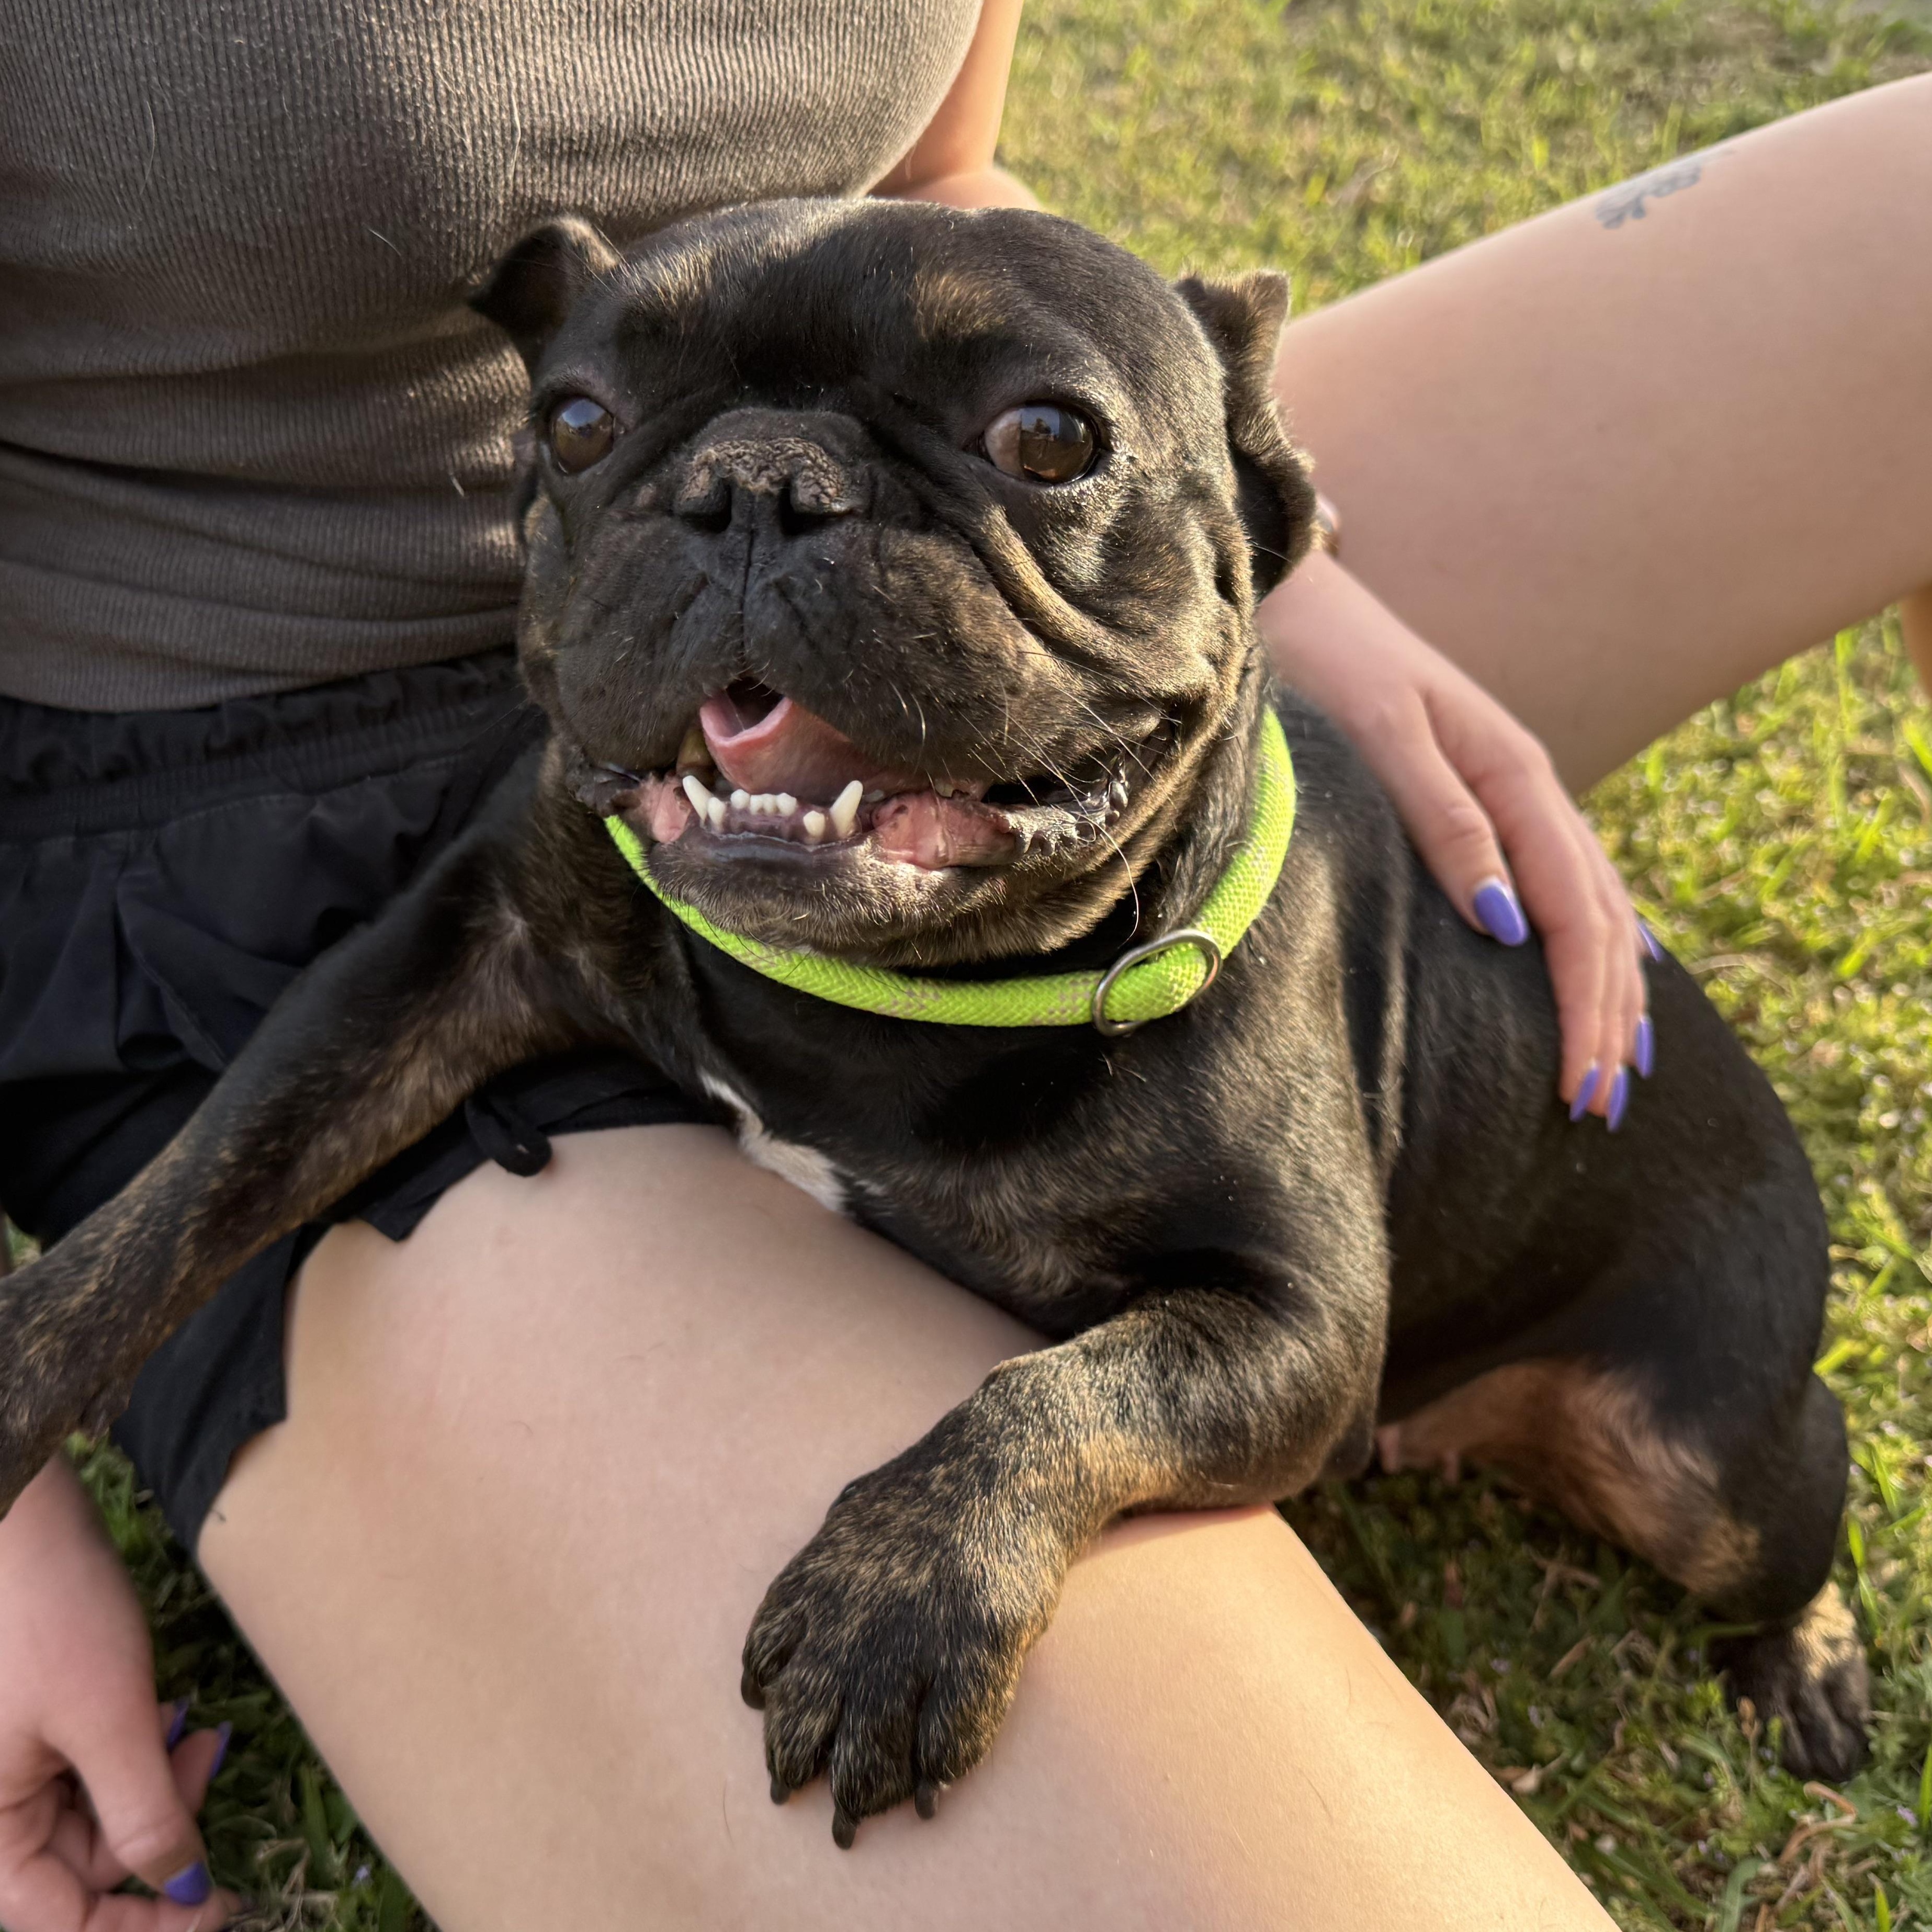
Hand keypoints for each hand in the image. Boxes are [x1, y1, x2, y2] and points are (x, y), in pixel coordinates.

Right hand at [0, 1456, 239, 1930]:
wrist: (18, 1518)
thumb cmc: (48, 1613)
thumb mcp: (107, 1719)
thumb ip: (143, 1812)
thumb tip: (184, 1887)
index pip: (59, 1920)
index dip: (142, 1923)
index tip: (218, 1904)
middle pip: (82, 1868)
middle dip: (160, 1824)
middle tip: (210, 1756)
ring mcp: (8, 1769)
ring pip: (93, 1817)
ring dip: (153, 1781)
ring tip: (188, 1725)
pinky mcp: (30, 1730)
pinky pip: (86, 1771)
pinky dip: (134, 1751)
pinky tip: (164, 1716)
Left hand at [743, 1446, 1059, 1846]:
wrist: (1015, 1460)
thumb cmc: (935, 1493)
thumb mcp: (850, 1520)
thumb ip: (814, 1583)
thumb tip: (773, 1654)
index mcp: (818, 1581)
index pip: (764, 1663)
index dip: (768, 1709)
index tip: (777, 1733)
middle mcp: (855, 1616)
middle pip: (804, 1721)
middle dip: (795, 1769)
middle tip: (798, 1798)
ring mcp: (916, 1635)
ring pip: (868, 1750)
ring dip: (861, 1794)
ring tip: (858, 1818)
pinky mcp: (978, 1644)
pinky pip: (948, 1740)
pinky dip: (935, 1777)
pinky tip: (931, 1797)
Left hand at [1259, 550, 1651, 1120]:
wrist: (1294, 602)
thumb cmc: (1330, 667)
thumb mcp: (1386, 737)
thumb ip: (1446, 823)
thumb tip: (1506, 925)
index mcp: (1517, 776)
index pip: (1577, 913)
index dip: (1585, 1004)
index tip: (1579, 1084)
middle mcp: (1531, 787)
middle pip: (1600, 919)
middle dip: (1607, 1018)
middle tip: (1600, 1109)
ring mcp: (1516, 792)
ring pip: (1595, 904)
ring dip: (1612, 990)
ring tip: (1619, 1068)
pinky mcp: (1488, 798)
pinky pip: (1566, 882)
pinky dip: (1594, 940)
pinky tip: (1603, 976)